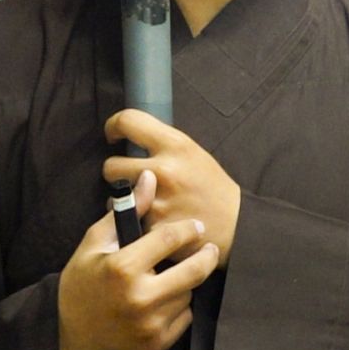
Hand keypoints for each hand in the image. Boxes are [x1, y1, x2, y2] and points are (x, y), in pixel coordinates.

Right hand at [57, 171, 220, 349]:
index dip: (188, 229)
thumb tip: (149, 179)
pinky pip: (184, 318)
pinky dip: (178, 307)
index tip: (196, 226)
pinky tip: (164, 300)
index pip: (170, 239)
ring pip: (188, 294)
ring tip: (173, 276)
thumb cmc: (80, 281)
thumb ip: (126, 211)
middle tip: (209, 248)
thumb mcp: (95, 242)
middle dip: (205, 256)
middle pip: (193, 271)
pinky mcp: (156, 343)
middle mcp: (140, 297)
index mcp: (123, 267)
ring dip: (185, 284)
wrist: (64, 332)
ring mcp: (150, 324)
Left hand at [103, 109, 242, 266]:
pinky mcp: (155, 228)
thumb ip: (163, 144)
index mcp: (175, 145)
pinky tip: (150, 221)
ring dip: (123, 200)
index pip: (128, 121)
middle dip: (117, 172)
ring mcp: (158, 200)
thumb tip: (132, 136)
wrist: (237, 224)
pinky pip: (128, 221)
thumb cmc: (213, 186)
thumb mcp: (193, 153)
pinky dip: (134, 222)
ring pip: (115, 197)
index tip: (113, 135)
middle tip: (129, 177)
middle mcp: (164, 170)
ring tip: (143, 202)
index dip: (113, 126)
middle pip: (111, 166)